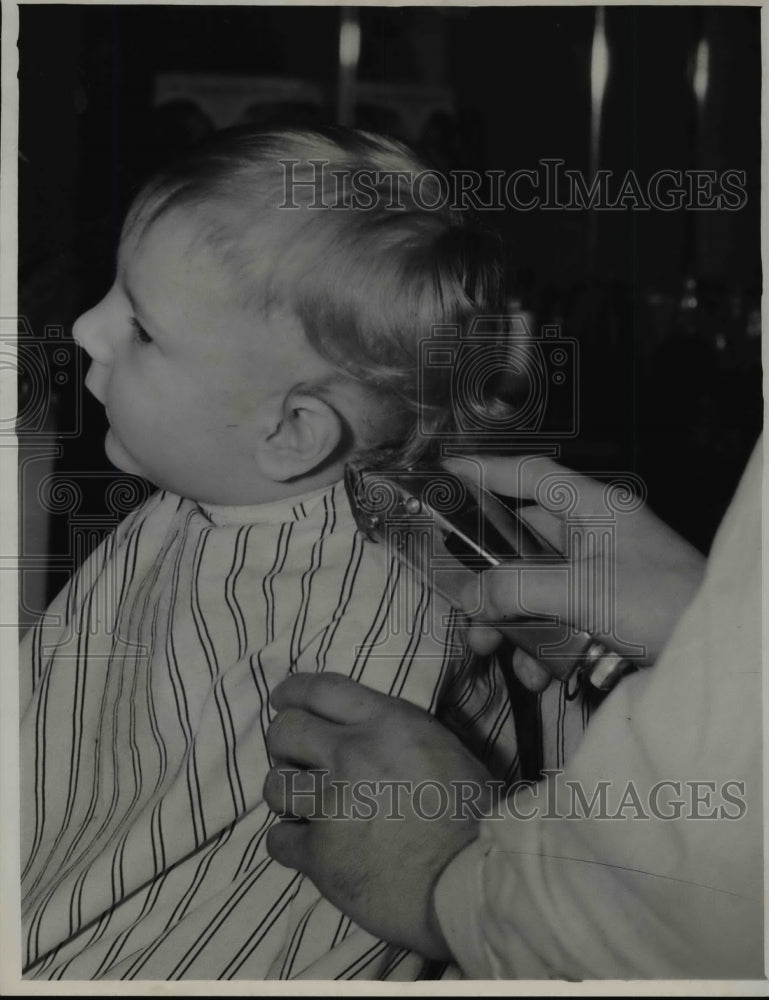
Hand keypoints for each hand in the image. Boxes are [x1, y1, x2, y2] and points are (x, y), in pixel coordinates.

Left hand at [263, 672, 497, 959]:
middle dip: (284, 744)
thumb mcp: (443, 747)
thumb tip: (368, 730)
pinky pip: (277, 840)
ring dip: (286, 795)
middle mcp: (352, 754)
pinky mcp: (319, 854)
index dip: (292, 692)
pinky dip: (290, 843)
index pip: (320, 689)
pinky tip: (309, 847)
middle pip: (285, 731)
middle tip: (295, 761)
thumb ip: (398, 731)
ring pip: (274, 785)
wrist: (472, 880)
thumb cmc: (474, 815)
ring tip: (304, 807)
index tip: (282, 701)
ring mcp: (331, 804)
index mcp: (387, 723)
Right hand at [446, 454, 705, 691]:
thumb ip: (519, 589)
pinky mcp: (603, 612)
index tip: (446, 470)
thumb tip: (470, 596)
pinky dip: (540, 646)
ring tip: (491, 648)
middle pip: (522, 543)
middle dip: (489, 579)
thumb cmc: (662, 605)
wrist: (712, 653)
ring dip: (510, 621)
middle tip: (463, 606)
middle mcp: (593, 536)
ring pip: (533, 588)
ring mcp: (599, 575)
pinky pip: (555, 619)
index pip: (531, 475)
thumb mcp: (583, 593)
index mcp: (593, 510)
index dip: (486, 469)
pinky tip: (536, 674)